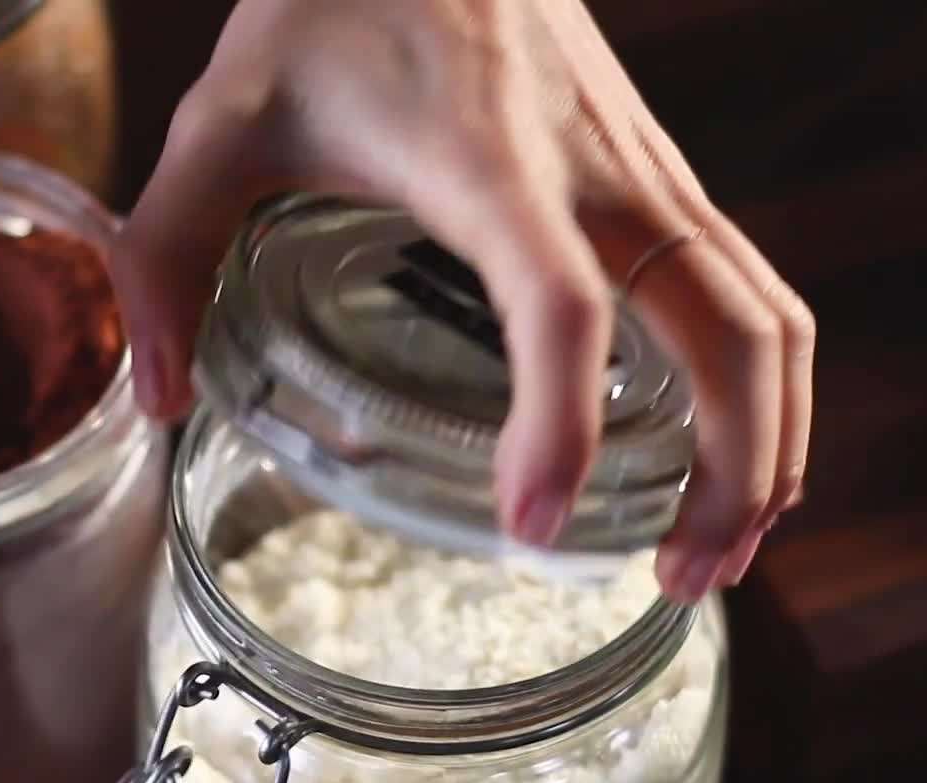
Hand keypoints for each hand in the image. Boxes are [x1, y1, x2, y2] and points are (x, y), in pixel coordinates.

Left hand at [116, 0, 812, 599]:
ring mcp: (648, 173)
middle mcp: (600, 173)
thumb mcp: (222, 117)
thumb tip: (158, 398)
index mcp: (490, 163)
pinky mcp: (658, 177)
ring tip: (718, 548)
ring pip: (766, 313)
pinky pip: (748, 287)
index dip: (559, 420)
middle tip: (677, 581)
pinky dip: (760, 382)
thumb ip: (166, 253)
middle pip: (728, 331)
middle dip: (730, 470)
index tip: (533, 528)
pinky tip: (723, 450)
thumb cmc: (331, 4)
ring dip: (768, 439)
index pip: (560, 302)